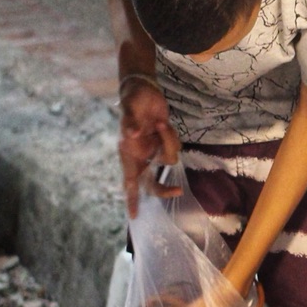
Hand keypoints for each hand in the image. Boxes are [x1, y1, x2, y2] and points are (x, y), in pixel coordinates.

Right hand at [118, 80, 180, 216]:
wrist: (143, 90)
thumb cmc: (132, 100)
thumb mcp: (129, 109)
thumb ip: (130, 122)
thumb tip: (131, 134)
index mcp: (128, 153)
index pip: (129, 181)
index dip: (131, 199)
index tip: (134, 216)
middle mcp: (140, 155)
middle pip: (152, 182)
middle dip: (163, 188)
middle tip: (177, 190)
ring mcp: (153, 149)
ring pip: (169, 159)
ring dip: (168, 142)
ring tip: (160, 123)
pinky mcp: (165, 142)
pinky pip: (175, 147)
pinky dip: (171, 136)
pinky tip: (162, 123)